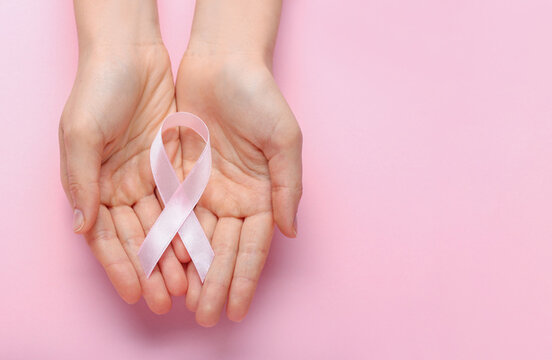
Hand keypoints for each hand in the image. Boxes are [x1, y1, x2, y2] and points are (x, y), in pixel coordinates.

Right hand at [59, 43, 186, 313]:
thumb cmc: (97, 91)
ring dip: (175, 256)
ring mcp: (149, 178)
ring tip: (189, 285)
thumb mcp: (81, 133)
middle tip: (168, 301)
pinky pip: (185, 202)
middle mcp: (121, 188)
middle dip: (152, 271)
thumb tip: (83, 226)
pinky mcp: (175, 166)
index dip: (121, 267)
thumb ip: (81, 181)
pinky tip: (202, 250)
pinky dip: (191, 227)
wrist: (131, 54)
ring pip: (164, 226)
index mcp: (93, 186)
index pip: (108, 237)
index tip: (136, 295)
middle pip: (139, 238)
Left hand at [175, 50, 302, 325]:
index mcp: (264, 195)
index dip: (244, 280)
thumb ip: (288, 187)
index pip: (253, 247)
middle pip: (224, 251)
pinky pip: (173, 216)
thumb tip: (290, 231)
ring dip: (191, 273)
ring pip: (197, 241)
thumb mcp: (284, 140)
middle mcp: (236, 199)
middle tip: (204, 319)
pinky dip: (169, 242)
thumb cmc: (260, 97)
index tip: (235, 310)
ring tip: (182, 304)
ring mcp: (207, 191)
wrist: (222, 63)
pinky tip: (164, 267)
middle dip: (216, 286)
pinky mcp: (180, 178)